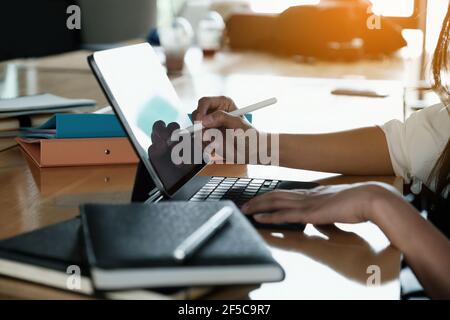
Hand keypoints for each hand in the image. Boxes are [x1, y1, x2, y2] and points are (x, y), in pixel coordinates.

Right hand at [192, 96, 264, 163]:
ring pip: (197, 130)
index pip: (205, 102)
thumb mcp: (238, 124)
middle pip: (197, 115)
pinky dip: (205, 145)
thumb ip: (222, 118)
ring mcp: (211, 125)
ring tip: (217, 143)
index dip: (200, 111)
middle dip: (199, 126)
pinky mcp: (209, 136)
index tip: (200, 122)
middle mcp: (215, 113)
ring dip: (204, 138)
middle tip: (205, 135)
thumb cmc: (249, 135)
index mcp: (223, 104)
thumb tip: (205, 119)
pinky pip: (200, 140)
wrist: (251, 150)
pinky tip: (216, 147)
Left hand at [241, 183, 399, 224]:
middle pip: (276, 195)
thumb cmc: (360, 202)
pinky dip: (270, 216)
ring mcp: (308, 203)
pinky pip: (285, 214)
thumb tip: (323, 216)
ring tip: (246, 210)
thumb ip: (328, 210)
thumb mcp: (339, 205)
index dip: (271, 195)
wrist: (371, 198)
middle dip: (258, 199)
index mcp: (314, 193)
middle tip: (245, 204)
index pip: (287, 193)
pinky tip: (259, 217)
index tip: (261, 198)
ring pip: (276, 202)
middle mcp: (307, 195)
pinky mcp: (311, 212)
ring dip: (258, 206)